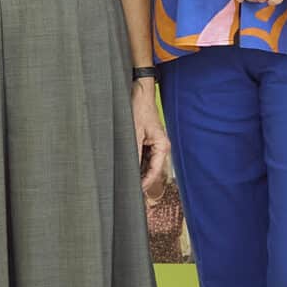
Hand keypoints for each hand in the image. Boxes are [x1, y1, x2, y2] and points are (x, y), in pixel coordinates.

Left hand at [132, 77, 170, 204]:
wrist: (138, 93)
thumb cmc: (139, 109)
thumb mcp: (133, 133)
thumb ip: (133, 154)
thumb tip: (129, 172)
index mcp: (162, 146)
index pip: (155, 172)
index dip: (145, 184)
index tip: (134, 193)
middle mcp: (160, 147)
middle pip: (151, 170)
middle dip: (140, 179)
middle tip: (128, 191)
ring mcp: (154, 145)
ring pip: (146, 165)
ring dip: (136, 171)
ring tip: (124, 181)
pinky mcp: (147, 141)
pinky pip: (142, 157)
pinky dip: (134, 163)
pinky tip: (125, 168)